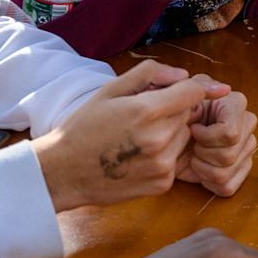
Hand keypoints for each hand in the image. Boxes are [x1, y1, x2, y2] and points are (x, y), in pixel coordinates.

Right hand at [33, 62, 218, 210]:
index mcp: (146, 111)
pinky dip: (165, 155)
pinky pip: (176, 159)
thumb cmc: (84, 127)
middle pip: (189, 114)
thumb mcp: (110, 90)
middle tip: (143, 116)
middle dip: (174, 110)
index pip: (193, 93)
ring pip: (185, 136)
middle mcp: (159, 139)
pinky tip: (139, 156)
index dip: (192, 87)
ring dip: (171, 133)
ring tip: (139, 137)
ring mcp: (162, 165)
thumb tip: (183, 74)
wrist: (64, 172)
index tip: (190, 88)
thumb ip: (150, 73)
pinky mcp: (162, 184)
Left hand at [182, 89, 257, 195]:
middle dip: (202, 154)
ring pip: (226, 172)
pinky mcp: (241, 169)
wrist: (167, 136)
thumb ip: (197, 88)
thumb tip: (223, 89)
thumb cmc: (172, 115)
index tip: (192, 129)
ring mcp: (246, 148)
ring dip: (202, 168)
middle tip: (192, 144)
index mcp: (236, 104)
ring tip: (194, 155)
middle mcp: (247, 124)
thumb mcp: (179, 96)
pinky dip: (208, 182)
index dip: (206, 137)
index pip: (230, 134)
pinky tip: (201, 169)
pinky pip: (228, 186)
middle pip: (228, 155)